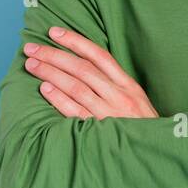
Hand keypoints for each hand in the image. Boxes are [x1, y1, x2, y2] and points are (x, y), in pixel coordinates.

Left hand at [22, 26, 158, 119]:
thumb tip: (83, 66)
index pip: (99, 55)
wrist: (155, 154)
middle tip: (32, 48)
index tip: (54, 32)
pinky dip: (59, 99)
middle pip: (82, 68)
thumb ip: (114, 84)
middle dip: (54, 55)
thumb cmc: (142, 128)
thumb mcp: (136, 101)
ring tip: (31, 65)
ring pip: (76, 87)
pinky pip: (76, 112)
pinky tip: (45, 88)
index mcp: (128, 85)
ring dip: (51, 73)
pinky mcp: (100, 132)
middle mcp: (119, 96)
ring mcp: (110, 114)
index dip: (75, 41)